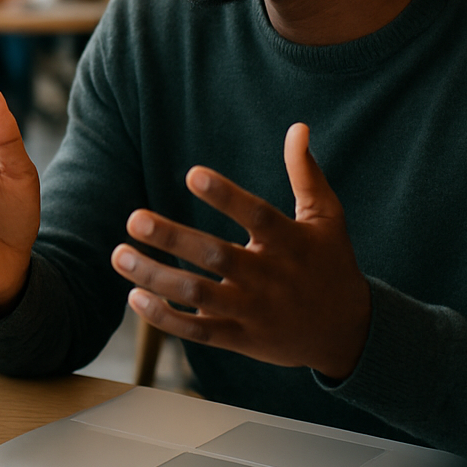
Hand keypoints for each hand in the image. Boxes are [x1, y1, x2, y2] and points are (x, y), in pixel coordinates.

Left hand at [111, 123, 371, 380]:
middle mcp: (269, 277)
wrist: (348, 333)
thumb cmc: (332, 264)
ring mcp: (253, 311)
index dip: (226, 195)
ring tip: (118, 254)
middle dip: (173, 239)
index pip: (256, 215)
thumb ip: (306, 174)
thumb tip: (297, 128)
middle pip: (217, 257)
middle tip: (134, 219)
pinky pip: (197, 331)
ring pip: (198, 295)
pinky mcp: (241, 339)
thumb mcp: (327, 218)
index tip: (192, 173)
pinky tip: (134, 297)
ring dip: (155, 277)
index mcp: (291, 243)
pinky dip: (165, 318)